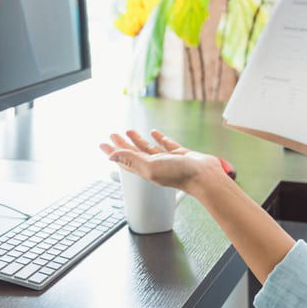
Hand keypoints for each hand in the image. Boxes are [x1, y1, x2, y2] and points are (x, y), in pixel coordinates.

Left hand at [98, 129, 225, 194]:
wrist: (204, 176)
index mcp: (146, 169)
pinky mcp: (180, 155)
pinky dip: (159, 138)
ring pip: (147, 149)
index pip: (124, 160)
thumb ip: (131, 161)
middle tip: (112, 135)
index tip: (102, 144)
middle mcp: (155, 166)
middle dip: (121, 144)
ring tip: (128, 131)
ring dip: (137, 140)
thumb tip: (111, 156)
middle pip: (133, 154)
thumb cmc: (180, 175)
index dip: (112, 152)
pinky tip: (155, 133)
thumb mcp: (150, 167)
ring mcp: (167, 160)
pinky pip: (166, 145)